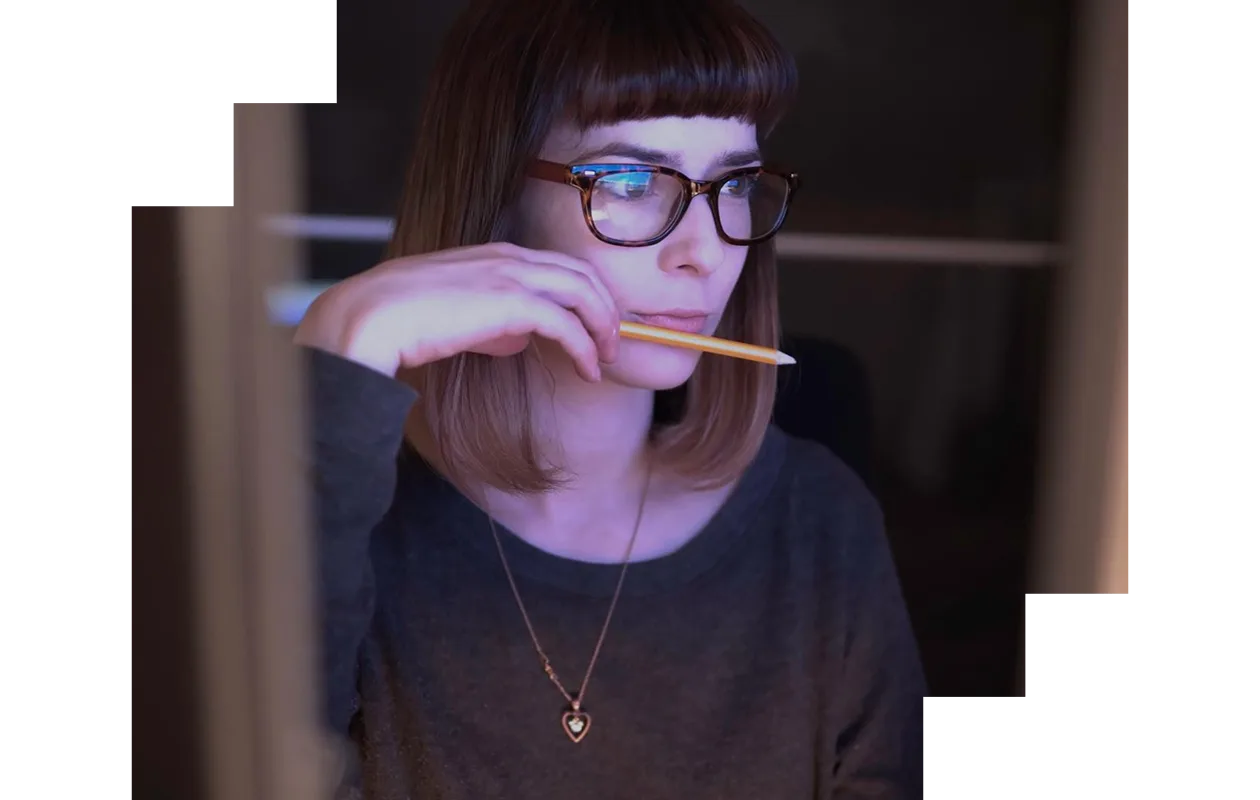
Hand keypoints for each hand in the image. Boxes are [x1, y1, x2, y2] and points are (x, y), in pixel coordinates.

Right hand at [293, 242, 619, 379]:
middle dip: (606, 309)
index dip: (586, 295)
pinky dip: (585, 347)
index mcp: (496, 253)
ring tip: (606, 358)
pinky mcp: (512, 302)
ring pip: (584, 292)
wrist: (374, 316)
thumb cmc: (406, 319)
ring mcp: (513, 275)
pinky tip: (589, 370)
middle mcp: (510, 257)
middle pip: (582, 274)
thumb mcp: (457, 313)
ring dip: (603, 327)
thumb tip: (518, 339)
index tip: (596, 326)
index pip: (560, 266)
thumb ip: (492, 321)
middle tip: (612, 343)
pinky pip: (567, 324)